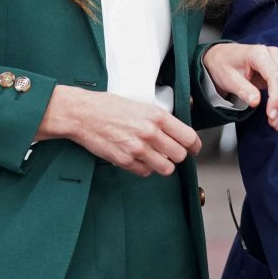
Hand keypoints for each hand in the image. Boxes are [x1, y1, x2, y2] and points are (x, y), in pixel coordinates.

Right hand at [36, 85, 199, 175]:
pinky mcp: (124, 161)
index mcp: (157, 116)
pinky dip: (145, 169)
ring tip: (157, 158)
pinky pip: (145, 172)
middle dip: (178, 156)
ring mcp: (137, 149)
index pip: (188, 137)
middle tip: (172, 153)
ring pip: (165, 168)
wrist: (83, 114)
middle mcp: (150, 133)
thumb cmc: (109, 106)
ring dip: (163, 165)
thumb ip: (160, 120)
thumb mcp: (141, 105)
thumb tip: (176, 133)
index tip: (194, 148)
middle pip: (180, 155)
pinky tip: (140, 159)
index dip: (194, 145)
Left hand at [202, 42, 277, 130]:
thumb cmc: (224, 65)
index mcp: (259, 53)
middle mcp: (274, 55)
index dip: (277, 98)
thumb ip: (242, 89)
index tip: (271, 115)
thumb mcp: (227, 78)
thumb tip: (255, 102)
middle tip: (274, 124)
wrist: (222, 57)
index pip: (276, 77)